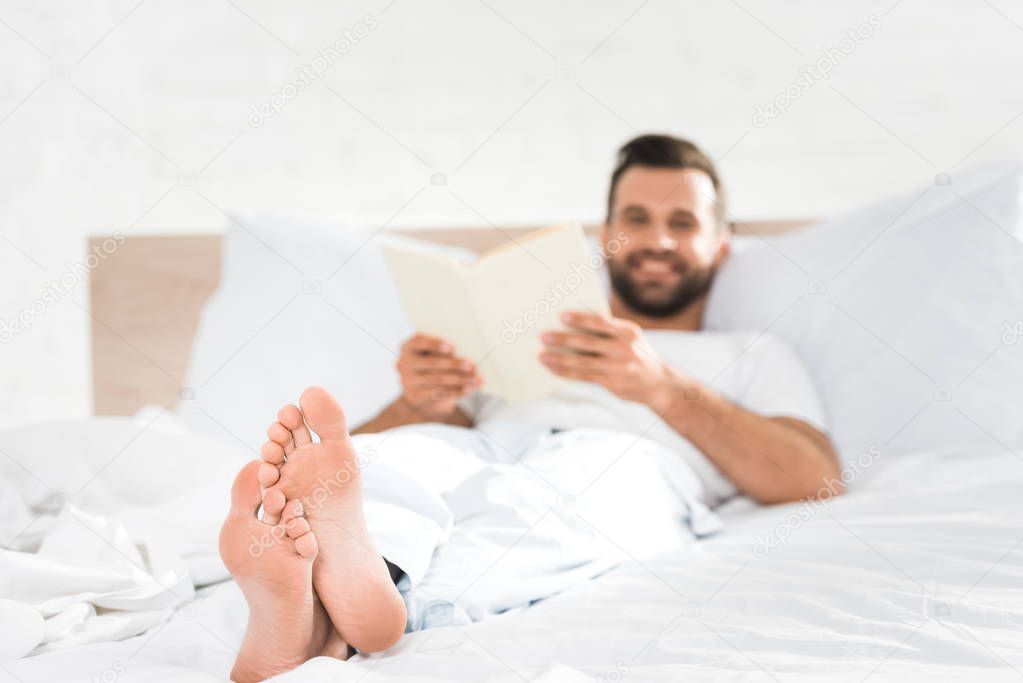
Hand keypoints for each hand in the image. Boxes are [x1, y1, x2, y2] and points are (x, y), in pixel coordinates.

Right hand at [397, 333, 481, 418]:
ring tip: (476, 380)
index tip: (452, 348)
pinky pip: (438, 393)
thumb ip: (449, 355)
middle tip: (470, 365)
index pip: (418, 341)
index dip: (435, 344)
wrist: (423, 391)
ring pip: (437, 379)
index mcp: (408, 346)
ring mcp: (408, 381)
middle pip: (431, 362)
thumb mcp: (437, 355)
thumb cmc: (434, 365)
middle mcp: (404, 363)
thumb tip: (472, 365)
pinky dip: (456, 391)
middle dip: (453, 364)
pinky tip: (468, 389)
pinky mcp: (416, 396)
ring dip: (459, 379)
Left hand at [539, 311, 684, 410]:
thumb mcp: (630, 338)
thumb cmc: (636, 354)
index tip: (561, 317)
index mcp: (627, 331)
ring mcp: (618, 367)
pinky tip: (553, 369)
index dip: (580, 319)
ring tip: (542, 356)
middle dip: (563, 340)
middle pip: (588, 342)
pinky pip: (585, 376)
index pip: (600, 322)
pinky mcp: (613, 382)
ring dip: (560, 359)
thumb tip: (573, 325)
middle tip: (543, 337)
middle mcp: (624, 348)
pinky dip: (567, 372)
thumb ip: (608, 331)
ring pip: (583, 362)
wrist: (658, 384)